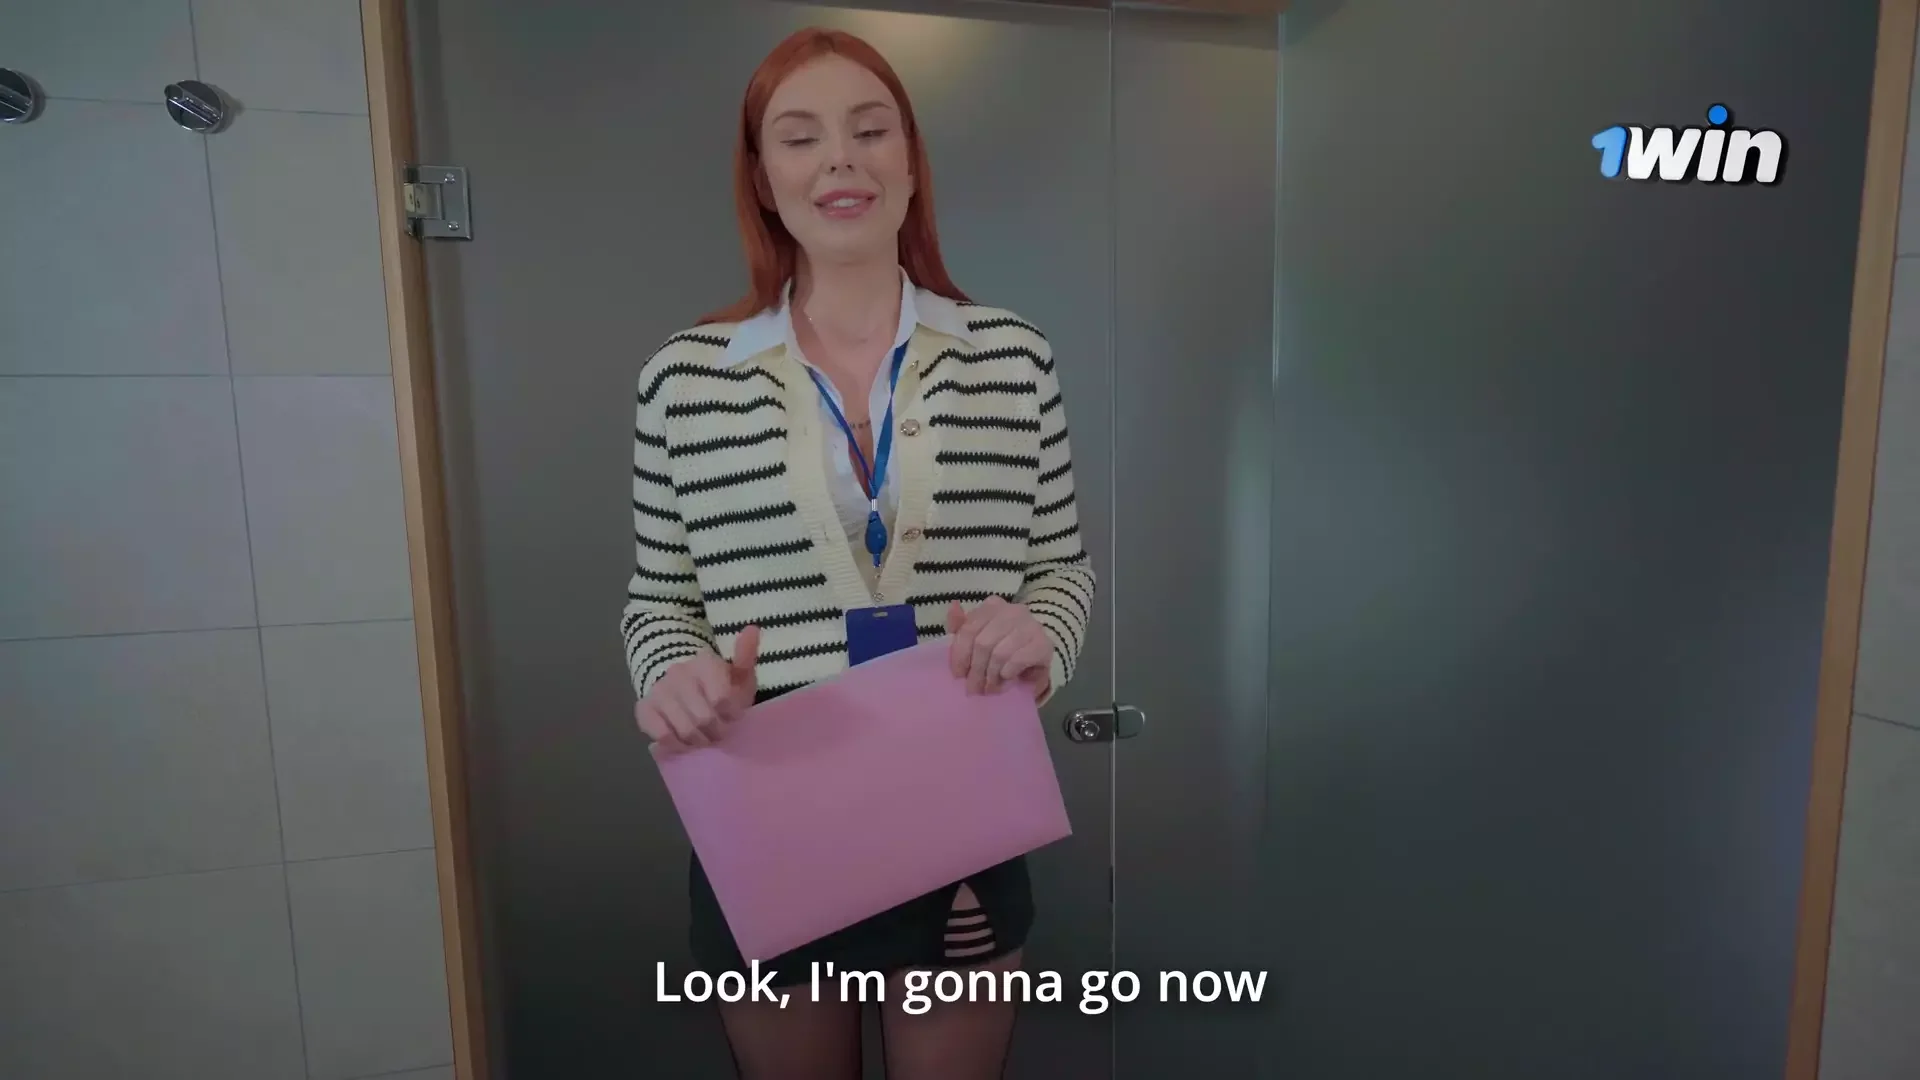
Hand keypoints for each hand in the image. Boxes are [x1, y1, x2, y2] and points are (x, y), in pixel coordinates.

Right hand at [635, 626, 758, 751]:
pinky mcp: (644, 709)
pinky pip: (661, 735)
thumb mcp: (738, 674)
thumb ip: (746, 656)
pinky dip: (676, 744)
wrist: (682, 690)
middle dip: (716, 732)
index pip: (722, 699)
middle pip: (704, 718)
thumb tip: (753, 629)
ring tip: (704, 739)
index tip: (734, 717)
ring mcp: (659, 690)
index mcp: (705, 662)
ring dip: (698, 741)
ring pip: (684, 729)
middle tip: (719, 734)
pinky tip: (684, 742)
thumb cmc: (719, 687)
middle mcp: (679, 672)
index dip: (732, 715)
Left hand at [946, 599, 1051, 696]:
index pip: (969, 630)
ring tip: (990, 688)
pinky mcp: (1044, 644)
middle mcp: (1013, 611)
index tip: (958, 675)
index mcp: (993, 606)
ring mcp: (1031, 626)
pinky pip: (1018, 661)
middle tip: (974, 688)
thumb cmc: (1003, 646)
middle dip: (976, 670)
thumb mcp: (978, 637)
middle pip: (983, 644)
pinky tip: (1006, 679)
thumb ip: (962, 626)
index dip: (960, 656)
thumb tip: (953, 607)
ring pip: (1000, 654)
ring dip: (992, 676)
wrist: (1036, 658)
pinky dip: (1008, 673)